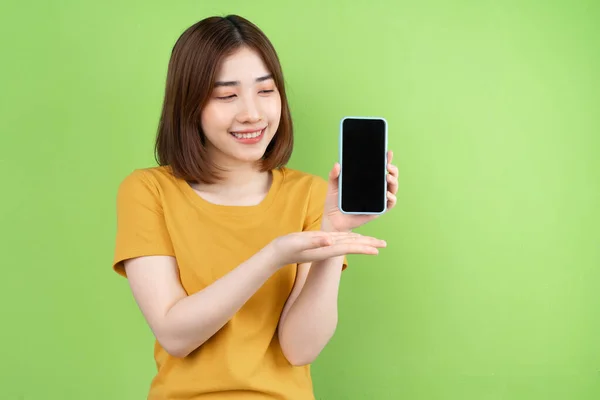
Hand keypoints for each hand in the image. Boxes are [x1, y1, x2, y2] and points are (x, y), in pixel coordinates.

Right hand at [266, 231, 386, 266]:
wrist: (277, 254)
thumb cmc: (286, 247)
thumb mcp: (299, 241)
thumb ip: (314, 240)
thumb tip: (330, 240)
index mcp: (326, 248)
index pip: (349, 247)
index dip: (364, 247)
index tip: (378, 249)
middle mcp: (328, 248)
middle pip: (353, 246)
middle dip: (369, 245)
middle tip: (384, 244)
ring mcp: (325, 246)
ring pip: (348, 242)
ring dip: (362, 242)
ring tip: (374, 242)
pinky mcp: (321, 242)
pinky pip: (340, 239)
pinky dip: (350, 238)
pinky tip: (354, 237)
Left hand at [323, 150, 398, 231]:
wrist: (333, 220)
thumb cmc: (335, 202)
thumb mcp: (333, 186)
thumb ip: (334, 175)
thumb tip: (337, 164)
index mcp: (367, 181)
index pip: (379, 168)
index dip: (386, 160)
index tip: (388, 153)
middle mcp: (375, 189)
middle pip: (390, 177)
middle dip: (393, 169)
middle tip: (388, 165)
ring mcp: (378, 200)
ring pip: (392, 188)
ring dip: (394, 181)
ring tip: (387, 177)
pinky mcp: (378, 211)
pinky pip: (390, 204)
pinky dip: (391, 198)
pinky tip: (387, 194)